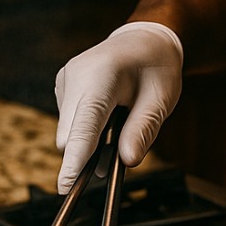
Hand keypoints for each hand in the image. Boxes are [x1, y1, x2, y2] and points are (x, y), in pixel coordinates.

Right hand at [55, 22, 182, 192]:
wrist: (144, 39)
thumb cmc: (157, 68)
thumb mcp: (162, 99)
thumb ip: (144, 129)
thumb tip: (127, 161)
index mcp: (102, 74)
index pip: (84, 125)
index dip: (75, 158)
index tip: (66, 186)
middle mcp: (75, 75)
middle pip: (70, 135)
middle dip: (89, 153)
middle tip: (123, 148)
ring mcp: (65, 80)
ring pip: (69, 132)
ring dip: (91, 140)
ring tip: (122, 119)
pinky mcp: (62, 86)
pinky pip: (70, 122)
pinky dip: (87, 128)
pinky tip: (110, 113)